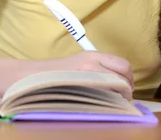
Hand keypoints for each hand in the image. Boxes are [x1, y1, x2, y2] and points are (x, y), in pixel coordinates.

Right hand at [0, 52, 133, 99]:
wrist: (32, 77)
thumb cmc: (56, 73)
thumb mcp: (80, 62)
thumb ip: (99, 68)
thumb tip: (120, 82)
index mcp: (93, 55)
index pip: (124, 66)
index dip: (128, 79)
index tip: (125, 87)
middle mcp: (93, 65)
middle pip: (124, 80)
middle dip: (126, 91)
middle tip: (120, 98)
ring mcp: (88, 78)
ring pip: (118, 92)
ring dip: (118, 99)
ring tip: (109, 103)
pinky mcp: (83, 92)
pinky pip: (106, 101)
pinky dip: (109, 105)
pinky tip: (101, 106)